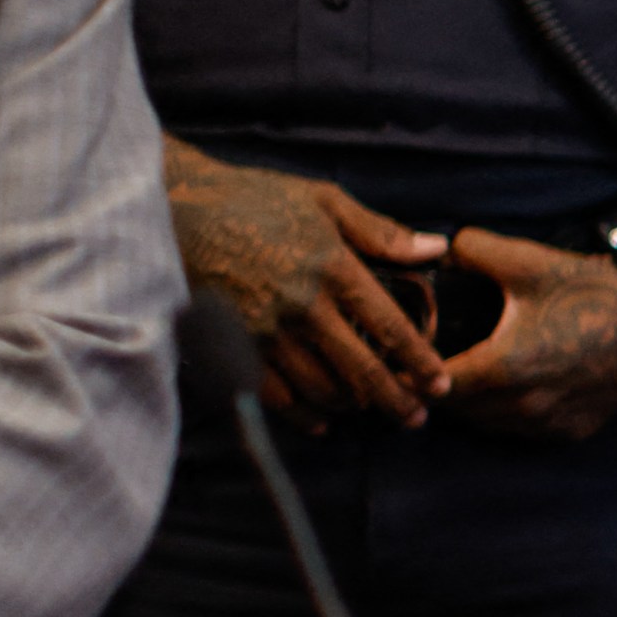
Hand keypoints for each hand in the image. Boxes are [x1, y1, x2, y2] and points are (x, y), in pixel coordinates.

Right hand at [167, 145, 448, 428]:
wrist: (175, 208)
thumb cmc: (254, 198)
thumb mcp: (324, 200)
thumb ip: (381, 232)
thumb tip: (436, 248)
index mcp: (332, 267)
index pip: (390, 328)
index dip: (420, 362)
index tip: (440, 385)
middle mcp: (303, 306)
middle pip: (361, 371)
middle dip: (395, 401)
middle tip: (416, 418)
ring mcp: (265, 331)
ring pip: (321, 389)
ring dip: (351, 406)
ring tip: (369, 410)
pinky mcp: (230, 346)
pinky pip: (274, 395)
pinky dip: (302, 413)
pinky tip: (321, 418)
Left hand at [430, 229, 616, 442]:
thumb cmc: (597, 293)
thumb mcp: (531, 261)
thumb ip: (474, 250)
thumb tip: (441, 248)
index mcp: (504, 366)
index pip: (434, 385)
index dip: (410, 373)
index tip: (399, 359)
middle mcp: (522, 404)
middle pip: (456, 410)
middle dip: (437, 388)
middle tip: (425, 365)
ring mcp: (548, 423)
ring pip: (487, 424)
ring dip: (471, 405)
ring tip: (464, 377)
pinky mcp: (571, 431)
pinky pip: (521, 431)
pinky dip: (507, 414)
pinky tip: (511, 388)